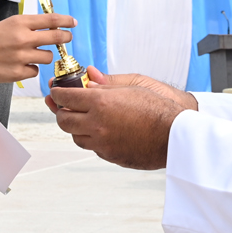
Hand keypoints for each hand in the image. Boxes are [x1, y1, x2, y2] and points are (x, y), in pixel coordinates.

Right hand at [0, 13, 74, 83]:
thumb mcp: (8, 24)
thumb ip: (28, 26)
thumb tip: (50, 28)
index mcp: (20, 23)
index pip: (51, 20)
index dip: (65, 21)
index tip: (73, 22)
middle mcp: (23, 38)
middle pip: (56, 38)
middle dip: (65, 38)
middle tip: (67, 37)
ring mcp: (21, 57)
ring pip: (47, 57)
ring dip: (43, 55)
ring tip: (30, 54)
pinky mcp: (18, 73)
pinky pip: (35, 71)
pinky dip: (30, 69)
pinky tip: (19, 65)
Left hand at [46, 68, 195, 169]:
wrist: (176, 135)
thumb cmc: (159, 108)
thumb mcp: (134, 86)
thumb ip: (108, 83)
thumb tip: (91, 77)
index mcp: (101, 102)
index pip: (66, 97)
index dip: (57, 92)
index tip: (55, 91)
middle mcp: (97, 124)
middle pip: (64, 120)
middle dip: (60, 111)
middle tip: (62, 105)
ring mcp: (102, 143)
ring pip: (75, 136)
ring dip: (74, 127)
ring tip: (80, 118)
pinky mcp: (110, 155)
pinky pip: (92, 147)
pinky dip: (91, 138)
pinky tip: (99, 131)